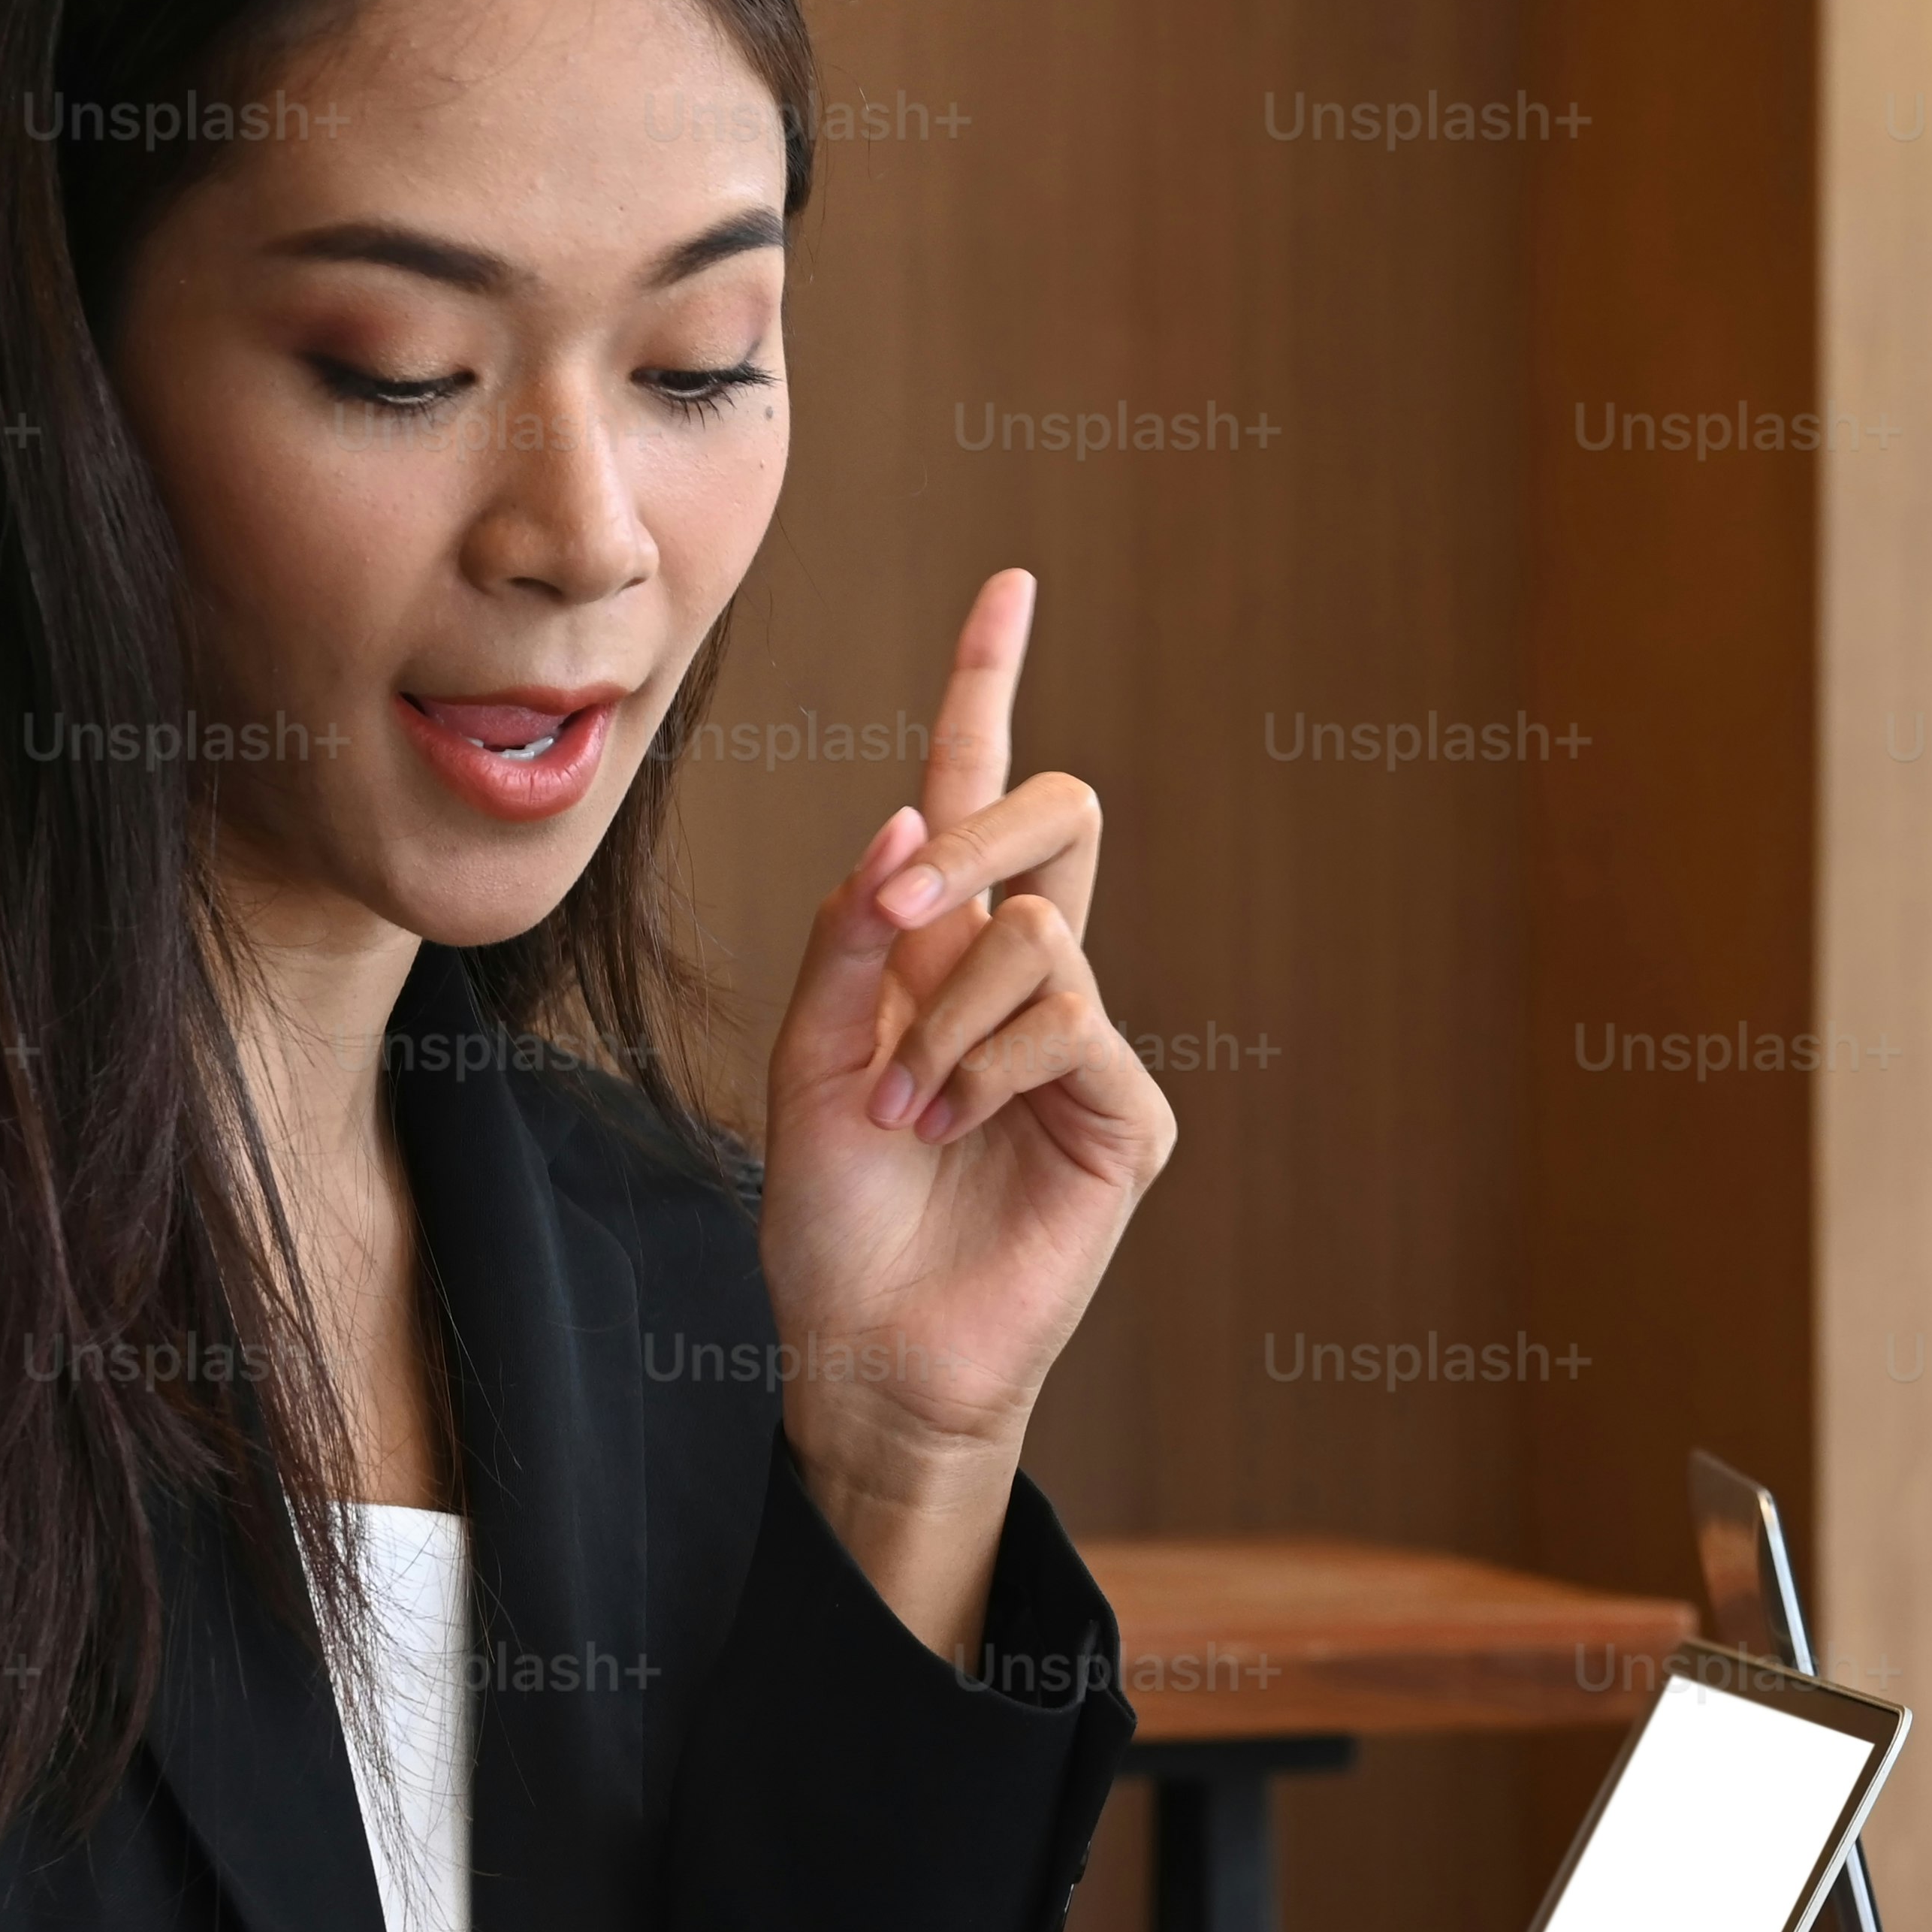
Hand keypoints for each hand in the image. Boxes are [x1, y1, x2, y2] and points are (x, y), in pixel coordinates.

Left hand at [758, 570, 1175, 1649]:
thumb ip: (853, 934)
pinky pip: (1068, 1014)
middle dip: (975, 836)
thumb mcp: (806, 1054)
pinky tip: (954, 1129)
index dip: (991, 684)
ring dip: (946, 1015)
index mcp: (939, 946)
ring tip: (911, 1108)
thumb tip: (907, 822)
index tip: (1010, 585)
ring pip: (1038, 931)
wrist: (865, 1346)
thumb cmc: (829, 1215)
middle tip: (899, 915)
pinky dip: (986, 1063)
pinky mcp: (1125, 1108)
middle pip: (1053, 818)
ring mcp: (1085, 1039)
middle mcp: (1024, 973)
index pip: (979, 789)